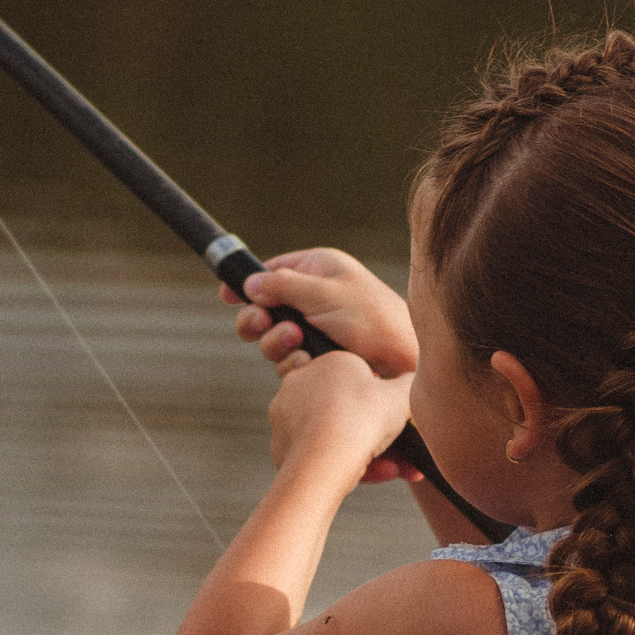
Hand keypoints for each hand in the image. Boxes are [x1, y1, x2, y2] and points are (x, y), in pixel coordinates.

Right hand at [224, 249, 418, 378]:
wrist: (407, 365)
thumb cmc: (374, 322)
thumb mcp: (325, 294)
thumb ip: (283, 286)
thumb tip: (249, 283)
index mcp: (320, 269)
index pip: (272, 271)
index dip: (248, 284)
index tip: (227, 297)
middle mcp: (316, 297)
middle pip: (265, 308)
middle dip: (260, 321)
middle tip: (264, 326)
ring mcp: (318, 330)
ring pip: (274, 339)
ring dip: (277, 344)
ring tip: (297, 343)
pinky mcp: (321, 358)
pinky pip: (290, 362)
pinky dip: (292, 364)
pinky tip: (307, 363)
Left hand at [267, 351, 415, 484]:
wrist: (324, 458)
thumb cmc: (362, 418)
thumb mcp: (399, 395)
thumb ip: (409, 383)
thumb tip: (413, 380)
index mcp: (328, 361)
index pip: (359, 377)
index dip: (381, 400)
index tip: (396, 418)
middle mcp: (299, 383)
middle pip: (346, 409)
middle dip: (374, 432)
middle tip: (400, 451)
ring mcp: (286, 416)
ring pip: (334, 434)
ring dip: (365, 452)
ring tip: (393, 469)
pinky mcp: (280, 446)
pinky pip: (319, 453)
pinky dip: (343, 465)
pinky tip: (368, 477)